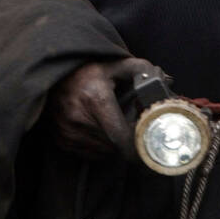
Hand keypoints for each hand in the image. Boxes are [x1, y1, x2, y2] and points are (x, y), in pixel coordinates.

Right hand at [47, 56, 168, 162]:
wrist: (53, 75)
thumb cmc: (87, 71)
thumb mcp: (113, 65)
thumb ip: (140, 69)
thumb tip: (166, 78)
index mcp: (97, 100)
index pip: (122, 138)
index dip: (136, 145)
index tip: (145, 142)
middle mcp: (80, 118)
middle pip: (115, 146)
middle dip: (125, 139)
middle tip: (129, 126)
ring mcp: (69, 131)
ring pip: (103, 151)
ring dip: (112, 143)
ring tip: (111, 124)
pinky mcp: (61, 140)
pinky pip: (89, 154)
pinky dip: (98, 146)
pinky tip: (98, 128)